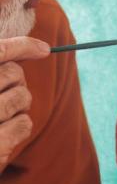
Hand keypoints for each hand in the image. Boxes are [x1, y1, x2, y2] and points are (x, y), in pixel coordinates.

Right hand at [0, 37, 49, 169]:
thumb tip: (41, 49)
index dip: (21, 46)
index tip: (44, 49)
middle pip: (13, 73)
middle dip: (17, 82)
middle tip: (5, 94)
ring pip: (22, 97)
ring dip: (19, 106)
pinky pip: (24, 123)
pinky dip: (19, 128)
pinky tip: (2, 137)